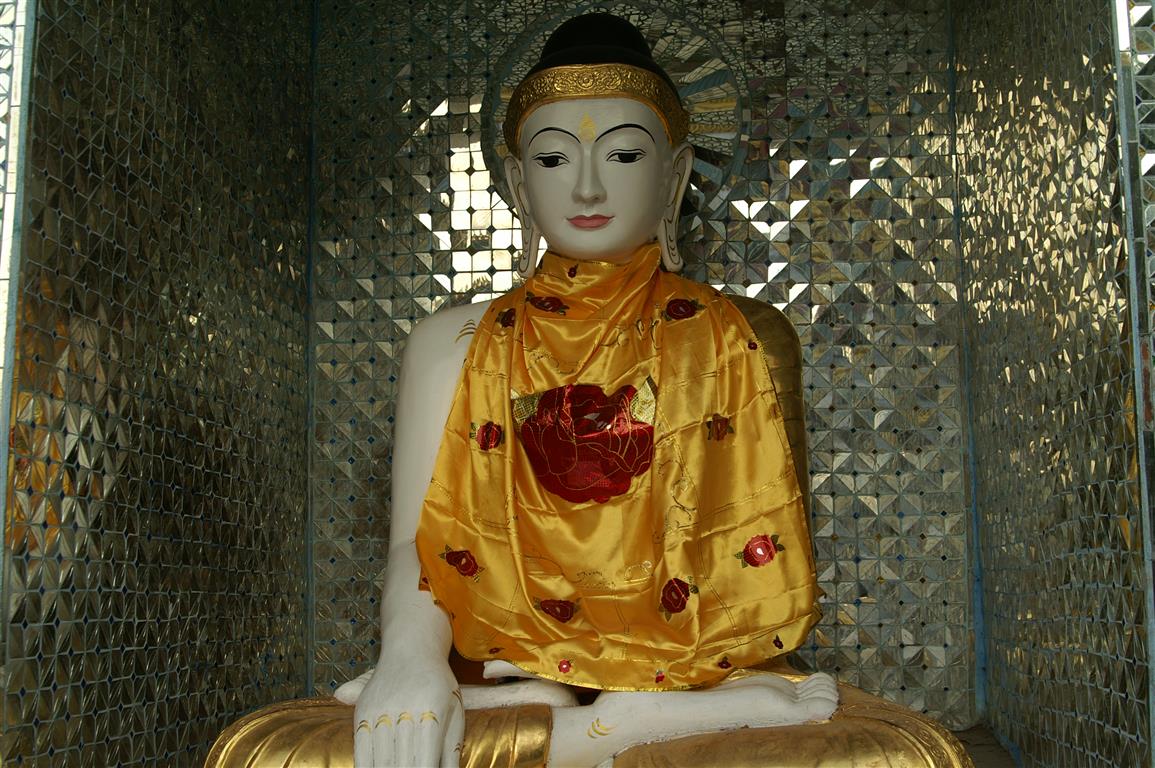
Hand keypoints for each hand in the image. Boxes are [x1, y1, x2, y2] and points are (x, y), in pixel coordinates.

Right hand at [353, 653, 463, 767]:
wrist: (411, 648)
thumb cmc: (440, 685)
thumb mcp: (455, 712)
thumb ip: (450, 750)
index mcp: (432, 710)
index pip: (425, 762)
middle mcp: (404, 710)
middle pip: (400, 764)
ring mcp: (380, 710)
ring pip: (379, 760)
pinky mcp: (363, 710)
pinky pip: (360, 748)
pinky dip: (365, 767)